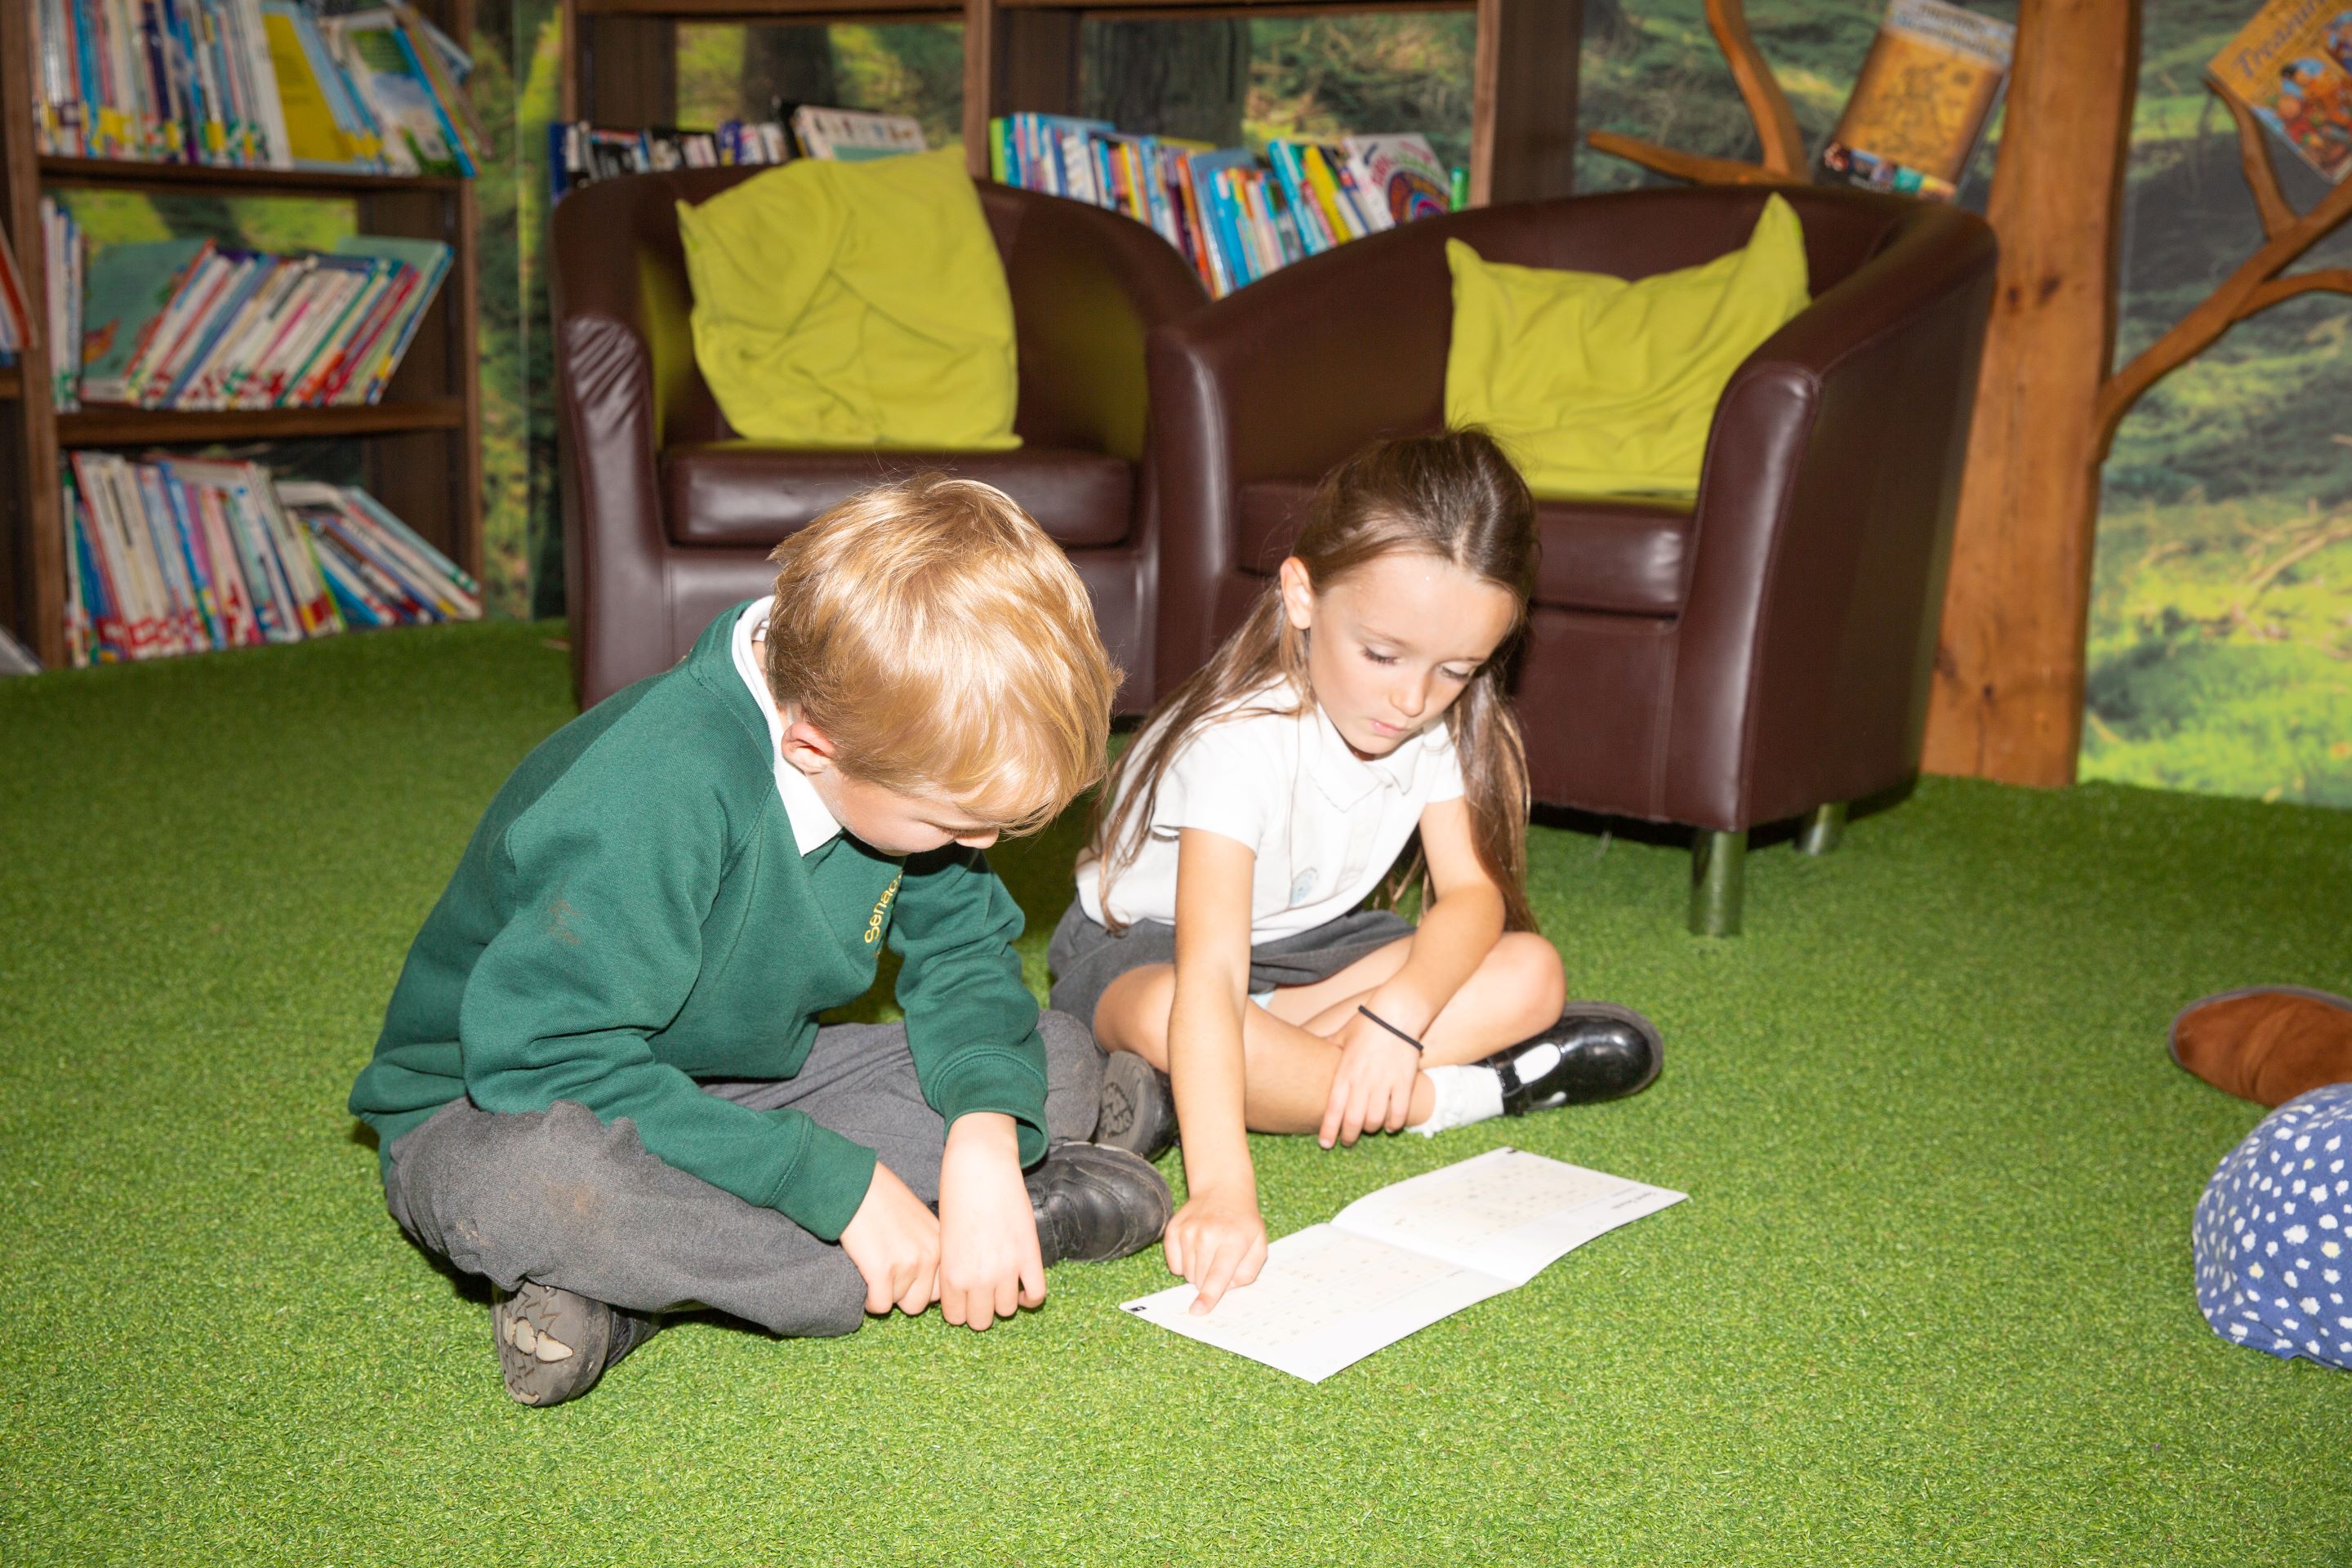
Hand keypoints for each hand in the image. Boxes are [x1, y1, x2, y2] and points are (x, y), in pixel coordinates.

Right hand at [839, 1162, 941, 1316]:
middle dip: (903, 1295)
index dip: (921, 1287)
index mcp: (941, 1242)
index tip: (905, 1279)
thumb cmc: (882, 1200)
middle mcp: (931, 1253)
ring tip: (874, 1269)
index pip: (942, 1288)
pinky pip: (880, 1305)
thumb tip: (928, 1281)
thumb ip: (928, 1247)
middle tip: (888, 1277)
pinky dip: (870, 1301)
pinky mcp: (882, 1270)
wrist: (854, 1186)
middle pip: (921, 1302)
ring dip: (885, 1293)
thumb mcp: (919, 1220)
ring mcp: (908, 1262)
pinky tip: (866, 1282)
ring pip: (899, 1303)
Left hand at [936, 1113, 1044, 1331]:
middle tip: (982, 1293)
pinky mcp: (1030, 1256)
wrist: (980, 1168)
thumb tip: (963, 1293)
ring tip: (1002, 1284)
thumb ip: (953, 1271)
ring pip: (1008, 1311)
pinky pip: (1036, 1294)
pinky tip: (1022, 1287)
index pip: (956, 1317)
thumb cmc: (955, 1198)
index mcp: (952, 1275)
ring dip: (1004, 1301)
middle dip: (981, 1309)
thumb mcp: (944, 1240)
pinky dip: (1030, 1297)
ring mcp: (1007, 1269)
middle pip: (982, 1321)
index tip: (964, 1296)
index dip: (960, 1307)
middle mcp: (979, 1278)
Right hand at [1163, 1184, 1267, 1314]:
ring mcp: (1187, 1231)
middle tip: (1220, 1262)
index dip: (1208, 1296)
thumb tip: (1226, 1288)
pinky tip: (1195, 1248)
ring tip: (1209, 1252)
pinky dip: (1184, 1264)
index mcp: (1233, 1240)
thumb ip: (1248, 1271)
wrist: (1222, 1190)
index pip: (1218, 1274)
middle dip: (1209, 1281)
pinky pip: (1174, 1264)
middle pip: (1200, 1279)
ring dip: (1197, 1272)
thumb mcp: (1259, 1244)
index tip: (1198, 1311)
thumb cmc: (1243, 1222)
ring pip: (1186, 1273)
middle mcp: (1207, 1234)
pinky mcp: (1173, 1230)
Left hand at [1319, 1010, 1424, 1147]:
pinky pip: (1399, 1113)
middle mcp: (1363, 1082)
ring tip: (1367, 1129)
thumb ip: (1325, 1047)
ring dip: (1370, 1129)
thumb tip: (1306, 1048)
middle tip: (1347, 1142)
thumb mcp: (1340, 1035)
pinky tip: (1390, 1125)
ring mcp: (1385, 1084)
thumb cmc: (1367, 1023)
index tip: (1325, 1144)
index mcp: (1345, 1072)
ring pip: (1375, 1120)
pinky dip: (1394, 1123)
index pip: (1333, 1109)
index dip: (1328, 1130)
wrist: (1397, 1013)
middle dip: (1348, 1136)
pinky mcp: (1404, 1083)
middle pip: (1353, 1121)